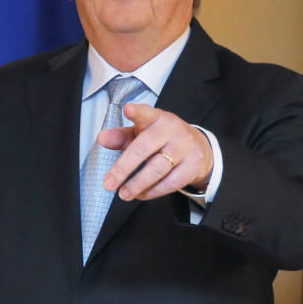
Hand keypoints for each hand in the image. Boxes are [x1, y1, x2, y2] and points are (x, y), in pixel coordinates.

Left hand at [98, 103, 213, 200]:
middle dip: (123, 168)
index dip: (137, 112)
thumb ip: (121, 136)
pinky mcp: (193, 166)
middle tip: (108, 184)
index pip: (146, 113)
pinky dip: (153, 191)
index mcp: (156, 118)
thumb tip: (102, 138)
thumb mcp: (142, 133)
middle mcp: (172, 130)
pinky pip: (171, 182)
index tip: (128, 109)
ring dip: (137, 184)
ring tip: (124, 194)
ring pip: (157, 169)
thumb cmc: (162, 139)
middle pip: (144, 149)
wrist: (200, 148)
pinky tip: (141, 194)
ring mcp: (185, 148)